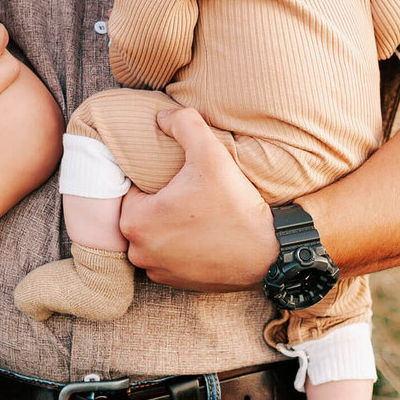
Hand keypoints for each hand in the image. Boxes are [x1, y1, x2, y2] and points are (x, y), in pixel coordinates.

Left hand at [119, 106, 277, 289]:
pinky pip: (167, 256)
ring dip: (167, 224)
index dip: (153, 179)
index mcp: (135, 220)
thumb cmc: (235, 205)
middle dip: (159, 201)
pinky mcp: (175, 283)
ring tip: (194, 211)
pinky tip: (200, 233)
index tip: (177, 177)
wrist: (267, 254)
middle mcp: (138, 251)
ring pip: (153, 235)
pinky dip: (179, 245)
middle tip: (188, 192)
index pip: (131, 189)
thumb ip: (184, 124)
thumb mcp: (211, 154)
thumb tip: (161, 117)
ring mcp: (157, 270)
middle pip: (140, 212)